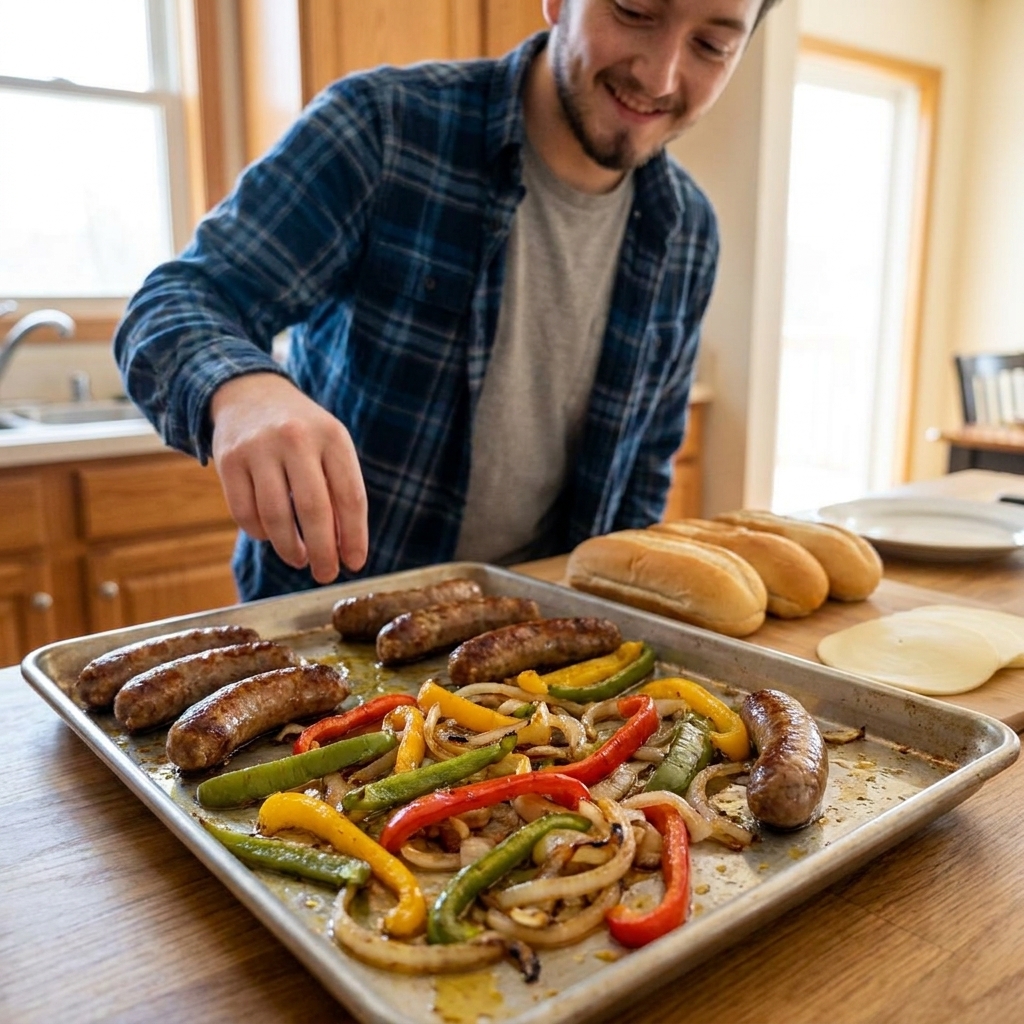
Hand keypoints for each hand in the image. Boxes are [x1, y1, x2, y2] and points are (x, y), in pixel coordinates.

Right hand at [210, 373, 367, 581]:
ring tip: (300, 559)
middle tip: (326, 574)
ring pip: (275, 516)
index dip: (354, 536)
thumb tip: (344, 549)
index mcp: (332, 436)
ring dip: (290, 548)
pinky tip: (271, 535)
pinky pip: (244, 512)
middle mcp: (296, 438)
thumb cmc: (302, 433)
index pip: (350, 496)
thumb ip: (339, 490)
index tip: (355, 563)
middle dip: (323, 552)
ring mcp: (258, 448)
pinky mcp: (228, 460)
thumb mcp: (330, 446)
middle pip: (314, 510)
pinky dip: (260, 533)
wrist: (250, 393)